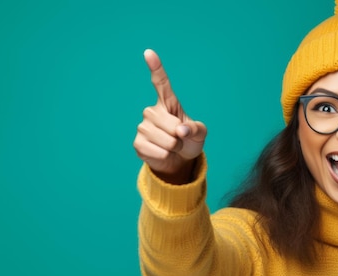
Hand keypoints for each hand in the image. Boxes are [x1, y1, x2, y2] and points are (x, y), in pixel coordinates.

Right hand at [133, 49, 206, 183]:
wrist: (178, 160)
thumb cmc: (189, 141)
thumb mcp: (200, 133)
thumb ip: (195, 129)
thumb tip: (180, 131)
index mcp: (168, 103)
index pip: (161, 83)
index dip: (156, 68)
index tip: (149, 53)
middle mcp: (152, 112)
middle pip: (170, 124)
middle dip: (179, 136)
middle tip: (179, 139)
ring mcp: (143, 127)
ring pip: (165, 140)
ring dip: (174, 148)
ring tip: (172, 147)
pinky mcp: (138, 143)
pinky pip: (157, 151)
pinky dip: (165, 156)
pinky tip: (163, 153)